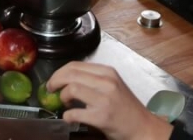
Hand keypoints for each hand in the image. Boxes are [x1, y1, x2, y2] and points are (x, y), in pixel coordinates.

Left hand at [48, 62, 173, 139]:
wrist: (142, 126)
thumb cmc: (126, 107)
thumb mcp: (113, 85)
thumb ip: (93, 79)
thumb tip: (67, 79)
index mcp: (107, 72)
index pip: (75, 65)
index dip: (59, 72)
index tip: (53, 80)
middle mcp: (106, 82)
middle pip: (70, 74)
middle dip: (55, 81)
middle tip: (50, 89)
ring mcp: (104, 99)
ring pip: (71, 89)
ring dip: (62, 97)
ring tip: (64, 103)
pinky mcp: (101, 116)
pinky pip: (74, 113)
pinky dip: (67, 115)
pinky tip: (69, 117)